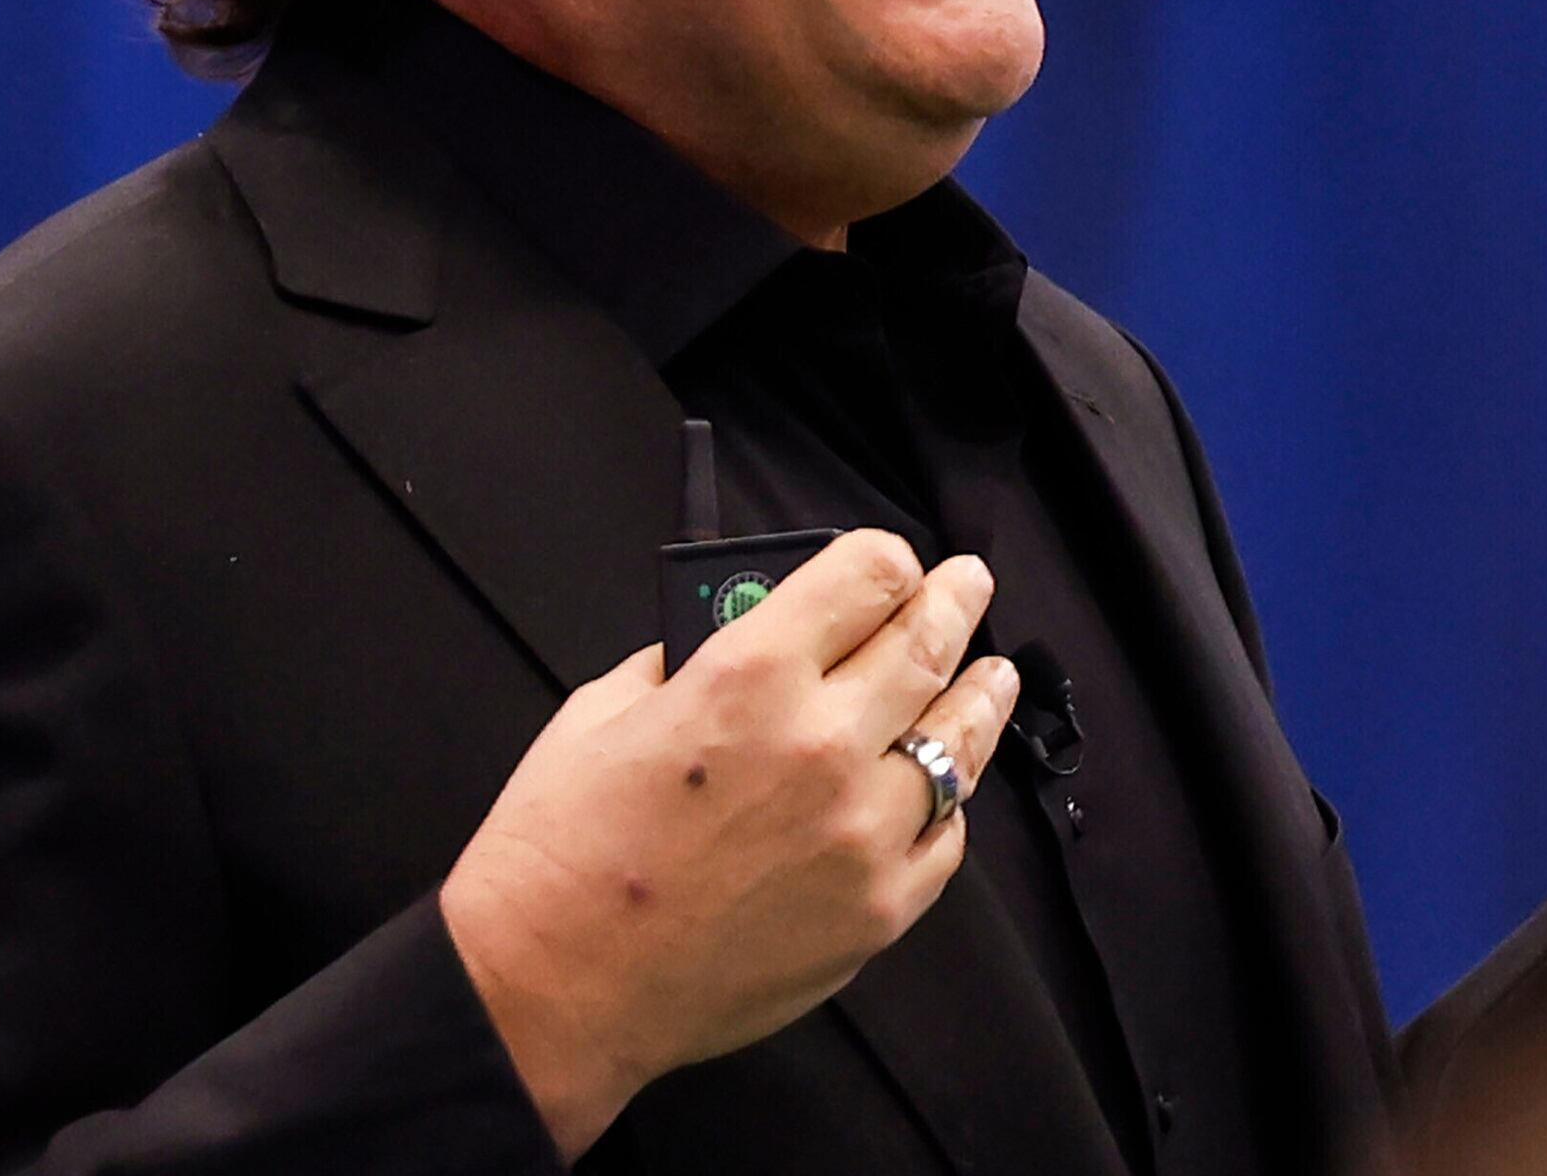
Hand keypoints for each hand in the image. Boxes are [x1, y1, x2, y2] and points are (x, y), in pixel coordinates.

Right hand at [439, 531, 1017, 1158]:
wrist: (553, 986)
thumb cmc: (560, 852)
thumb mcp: (603, 709)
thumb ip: (686, 659)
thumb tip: (737, 637)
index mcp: (748, 675)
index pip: (865, 576)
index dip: (886, 559)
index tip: (894, 564)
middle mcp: (821, 743)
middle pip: (926, 645)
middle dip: (954, 602)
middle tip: (969, 585)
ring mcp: (860, 832)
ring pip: (957, 741)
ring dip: (979, 695)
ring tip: (992, 676)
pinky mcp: (876, 911)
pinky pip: (943, 839)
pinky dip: (947, 803)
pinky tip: (946, 786)